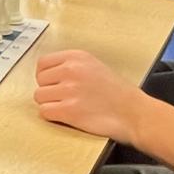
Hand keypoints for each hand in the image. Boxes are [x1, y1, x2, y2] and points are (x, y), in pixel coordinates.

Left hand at [33, 50, 147, 142]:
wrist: (134, 113)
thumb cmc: (118, 93)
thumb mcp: (95, 66)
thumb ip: (72, 66)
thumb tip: (50, 75)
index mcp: (77, 57)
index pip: (42, 63)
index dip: (46, 76)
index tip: (53, 84)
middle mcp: (71, 70)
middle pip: (39, 81)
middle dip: (48, 91)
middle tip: (63, 98)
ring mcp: (69, 90)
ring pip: (39, 97)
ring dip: (50, 104)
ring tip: (67, 107)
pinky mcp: (69, 110)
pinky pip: (44, 112)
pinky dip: (52, 116)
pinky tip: (66, 116)